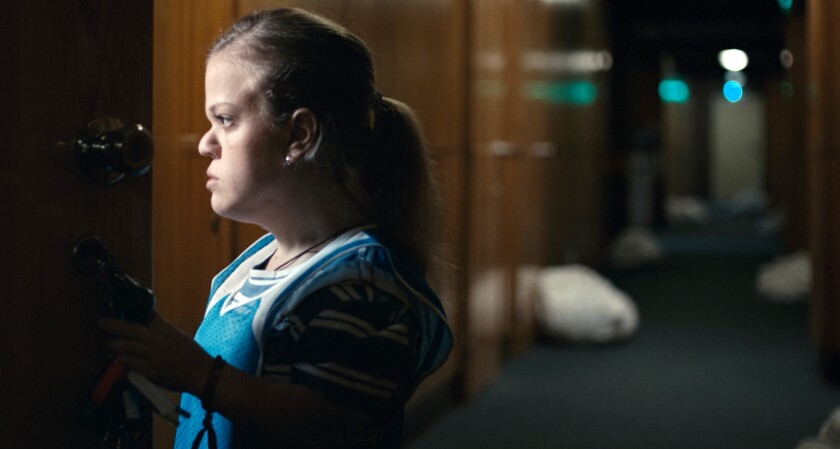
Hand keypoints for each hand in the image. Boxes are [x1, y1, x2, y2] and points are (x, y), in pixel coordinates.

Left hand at [98, 311, 212, 393]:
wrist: (202, 373)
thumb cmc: (190, 354)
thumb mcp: (176, 335)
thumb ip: (160, 327)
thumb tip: (146, 316)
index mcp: (164, 330)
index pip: (147, 315)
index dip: (131, 310)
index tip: (118, 305)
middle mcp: (158, 341)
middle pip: (133, 330)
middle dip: (115, 326)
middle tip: (100, 322)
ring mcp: (155, 356)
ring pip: (130, 347)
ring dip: (114, 344)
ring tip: (106, 343)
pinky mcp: (153, 371)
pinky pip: (133, 364)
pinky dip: (123, 360)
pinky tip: (115, 359)